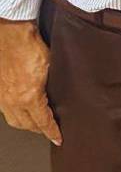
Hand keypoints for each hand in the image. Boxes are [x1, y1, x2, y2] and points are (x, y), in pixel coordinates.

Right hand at [0, 19, 61, 145]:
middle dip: (38, 130)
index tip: (58, 138)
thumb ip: (56, 84)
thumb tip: (64, 93)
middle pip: (26, 124)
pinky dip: (14, 114)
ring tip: (36, 124)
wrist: (11, 33)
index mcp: (29, 97)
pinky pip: (5, 109)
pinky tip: (21, 110)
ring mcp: (2, 95)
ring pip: (14, 119)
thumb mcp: (53, 67)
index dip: (52, 132)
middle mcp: (13, 100)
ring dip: (25, 124)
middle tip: (48, 131)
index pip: (43, 121)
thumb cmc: (31, 46)